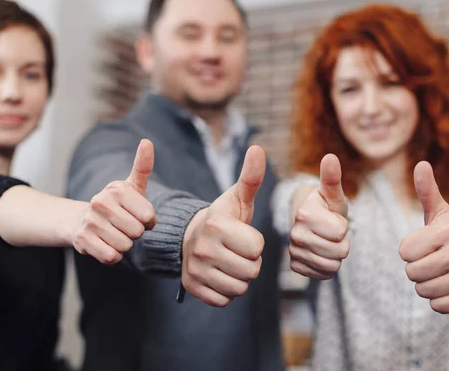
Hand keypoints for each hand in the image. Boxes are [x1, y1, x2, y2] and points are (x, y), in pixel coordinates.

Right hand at [73, 139, 156, 263]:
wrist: (83, 222)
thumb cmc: (118, 205)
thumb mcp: (132, 186)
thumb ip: (143, 166)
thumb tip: (147, 141)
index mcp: (117, 189)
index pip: (148, 216)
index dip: (148, 221)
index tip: (139, 216)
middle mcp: (101, 202)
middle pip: (137, 232)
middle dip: (135, 233)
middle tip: (125, 226)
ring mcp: (90, 221)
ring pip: (125, 246)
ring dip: (124, 245)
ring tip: (115, 234)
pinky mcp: (83, 240)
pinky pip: (111, 256)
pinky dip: (113, 255)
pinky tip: (107, 244)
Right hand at [182, 145, 265, 306]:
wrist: (190, 237)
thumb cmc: (222, 218)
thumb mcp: (237, 198)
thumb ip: (250, 177)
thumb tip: (258, 148)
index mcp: (217, 225)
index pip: (257, 248)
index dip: (255, 243)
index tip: (242, 235)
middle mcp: (203, 248)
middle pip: (251, 271)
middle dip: (250, 262)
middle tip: (236, 251)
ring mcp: (196, 270)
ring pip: (240, 288)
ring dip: (240, 278)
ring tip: (229, 262)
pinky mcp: (193, 288)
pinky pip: (225, 300)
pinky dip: (226, 291)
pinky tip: (219, 274)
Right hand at [289, 154, 348, 278]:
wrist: (312, 224)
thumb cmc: (327, 207)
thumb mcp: (332, 194)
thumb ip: (332, 178)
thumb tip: (330, 157)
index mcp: (304, 214)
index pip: (341, 232)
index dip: (343, 226)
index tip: (334, 219)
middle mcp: (295, 234)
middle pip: (339, 251)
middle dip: (342, 242)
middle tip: (333, 233)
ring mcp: (294, 252)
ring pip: (332, 265)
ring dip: (336, 255)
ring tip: (328, 243)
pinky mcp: (296, 267)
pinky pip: (324, 274)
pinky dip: (327, 267)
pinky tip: (322, 254)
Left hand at [399, 161, 448, 312]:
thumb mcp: (440, 212)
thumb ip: (427, 190)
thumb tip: (421, 164)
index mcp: (448, 232)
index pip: (405, 252)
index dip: (410, 249)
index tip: (424, 245)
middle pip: (412, 272)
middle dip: (417, 267)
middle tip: (433, 260)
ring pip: (422, 290)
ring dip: (427, 283)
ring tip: (441, 272)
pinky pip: (437, 305)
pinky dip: (439, 298)